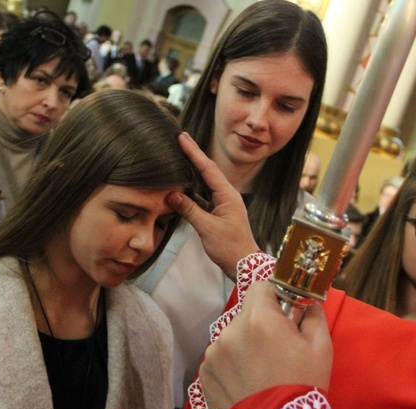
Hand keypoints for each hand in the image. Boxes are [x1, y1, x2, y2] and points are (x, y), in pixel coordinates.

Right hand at [169, 132, 259, 279]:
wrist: (244, 265)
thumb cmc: (230, 248)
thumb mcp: (207, 228)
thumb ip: (189, 210)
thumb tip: (172, 194)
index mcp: (228, 195)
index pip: (208, 168)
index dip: (194, 152)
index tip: (182, 137)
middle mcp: (227, 195)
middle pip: (207, 171)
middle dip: (193, 156)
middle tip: (179, 139)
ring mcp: (223, 204)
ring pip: (204, 184)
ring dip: (191, 173)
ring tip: (177, 158)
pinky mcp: (218, 213)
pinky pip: (203, 197)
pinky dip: (191, 192)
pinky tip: (180, 187)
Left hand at [199, 281, 331, 408]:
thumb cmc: (301, 387)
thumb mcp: (321, 348)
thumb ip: (313, 315)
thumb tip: (307, 303)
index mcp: (259, 318)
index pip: (260, 286)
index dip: (274, 296)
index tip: (285, 313)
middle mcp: (230, 330)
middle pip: (246, 313)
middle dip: (261, 324)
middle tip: (278, 348)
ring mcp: (214, 353)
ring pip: (233, 336)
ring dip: (245, 345)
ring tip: (261, 372)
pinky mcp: (205, 373)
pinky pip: (221, 358)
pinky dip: (232, 365)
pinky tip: (247, 384)